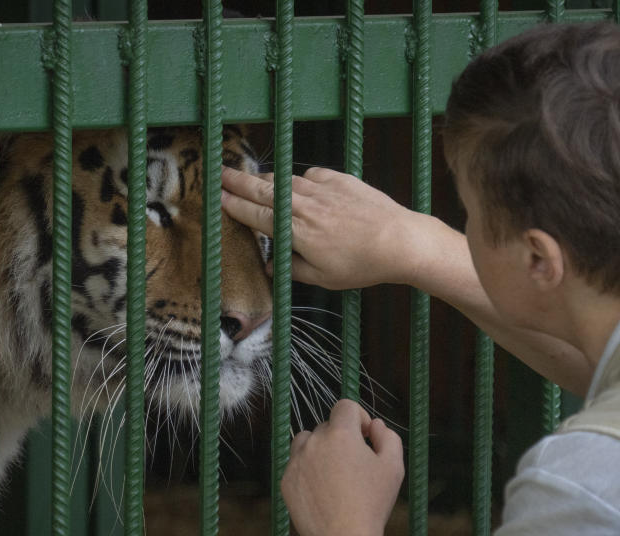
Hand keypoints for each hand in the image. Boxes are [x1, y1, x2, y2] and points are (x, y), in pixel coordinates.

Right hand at [221, 166, 420, 289]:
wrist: (400, 240)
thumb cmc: (362, 265)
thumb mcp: (323, 278)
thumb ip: (292, 269)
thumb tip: (270, 267)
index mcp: (297, 232)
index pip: (257, 216)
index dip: (236, 206)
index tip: (219, 199)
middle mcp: (306, 206)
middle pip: (264, 190)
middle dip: (238, 181)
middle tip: (220, 173)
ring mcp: (323, 190)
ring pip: (286, 180)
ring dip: (265, 179)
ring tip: (251, 179)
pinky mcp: (341, 180)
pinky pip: (312, 175)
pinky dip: (300, 178)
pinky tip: (297, 183)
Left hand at [280, 399, 404, 535]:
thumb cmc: (372, 504)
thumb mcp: (393, 467)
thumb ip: (388, 437)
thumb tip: (375, 425)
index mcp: (340, 434)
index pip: (345, 406)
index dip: (359, 417)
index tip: (366, 436)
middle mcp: (314, 442)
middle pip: (327, 426)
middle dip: (342, 438)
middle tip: (355, 465)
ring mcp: (296, 462)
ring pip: (307, 442)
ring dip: (320, 449)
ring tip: (335, 474)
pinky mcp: (285, 481)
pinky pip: (296, 465)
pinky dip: (308, 471)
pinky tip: (323, 491)